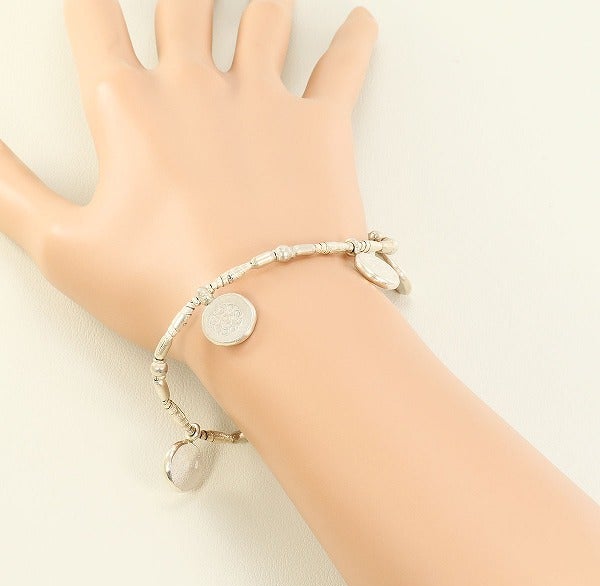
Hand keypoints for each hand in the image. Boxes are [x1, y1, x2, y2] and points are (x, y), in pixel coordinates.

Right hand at [0, 0, 377, 362]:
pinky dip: (355, 40)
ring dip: (264, 3)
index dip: (86, 0)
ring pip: (265, 18)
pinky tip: (362, 22)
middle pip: (185, 5)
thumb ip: (10, 192)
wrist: (264, 318)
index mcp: (131, 110)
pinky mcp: (322, 130)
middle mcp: (198, 88)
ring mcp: (266, 102)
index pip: (94, 20)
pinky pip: (343, 67)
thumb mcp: (64, 250)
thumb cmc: (168, 290)